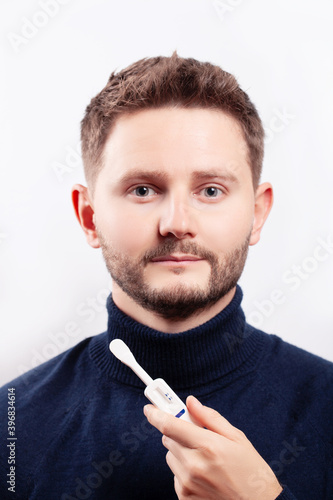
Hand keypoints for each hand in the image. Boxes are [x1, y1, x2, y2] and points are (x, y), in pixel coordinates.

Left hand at [144, 396, 282, 499]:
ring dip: (182, 452)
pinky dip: (184, 471)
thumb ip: (210, 418)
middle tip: (195, 433)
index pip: (169, 425)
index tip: (150, 408)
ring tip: (205, 459)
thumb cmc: (252, 473)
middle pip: (168, 439)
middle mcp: (193, 465)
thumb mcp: (237, 439)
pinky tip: (204, 475)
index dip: (156, 414)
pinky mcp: (185, 498)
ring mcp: (187, 484)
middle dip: (178, 432)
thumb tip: (191, 403)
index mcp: (207, 446)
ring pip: (171, 457)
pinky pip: (175, 476)